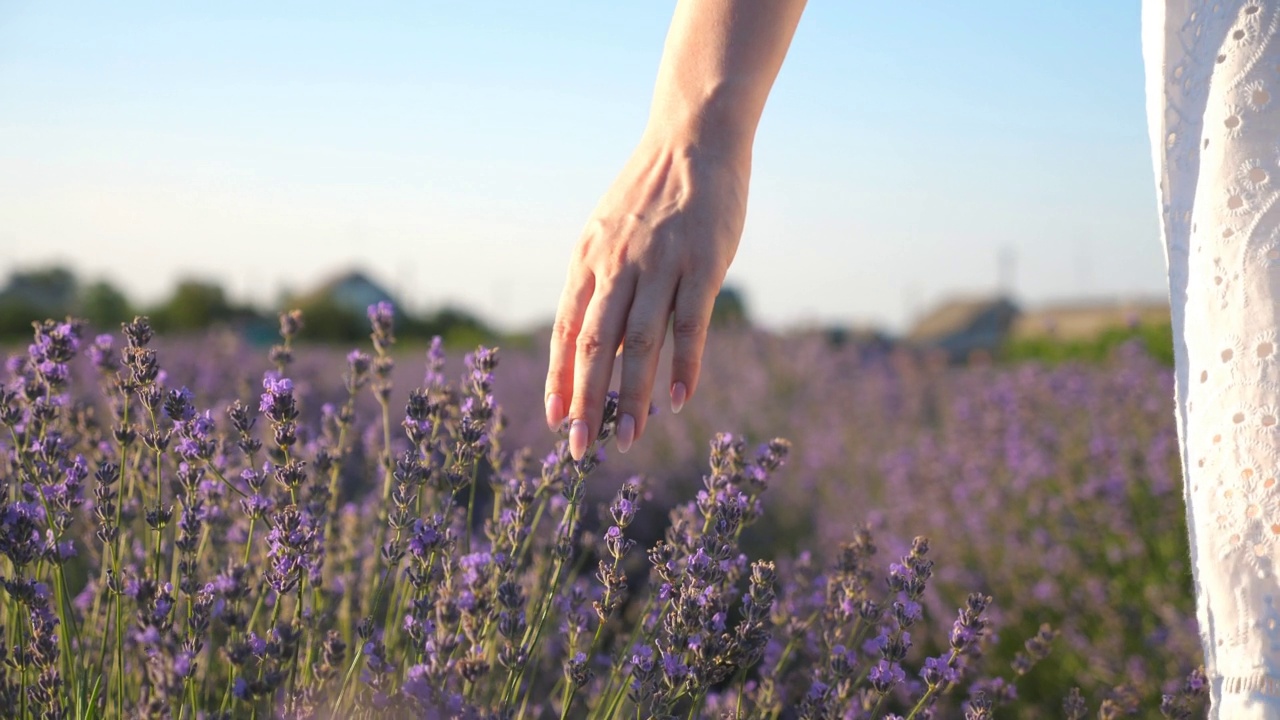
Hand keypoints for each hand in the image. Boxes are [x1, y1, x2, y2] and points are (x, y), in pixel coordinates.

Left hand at [545, 133, 749, 459]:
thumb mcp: (607, 230)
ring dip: (631, 397)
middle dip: (584, 402)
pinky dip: (682, 367)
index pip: (565, 330)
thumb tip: (592, 338)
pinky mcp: (703, 264)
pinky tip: (676, 401)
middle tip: (580, 448)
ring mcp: (660, 264)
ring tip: (627, 438)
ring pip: (638, 343)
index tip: (555, 420)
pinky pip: (689, 325)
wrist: (693, 137)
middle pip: (593, 345)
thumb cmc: (651, 192)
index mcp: (588, 259)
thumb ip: (600, 280)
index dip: (559, 379)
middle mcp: (617, 265)